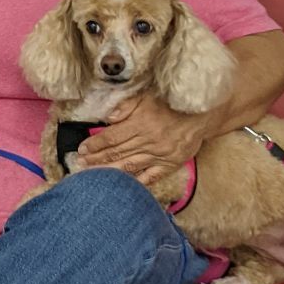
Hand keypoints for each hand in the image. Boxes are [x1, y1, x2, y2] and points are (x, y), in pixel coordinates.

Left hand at [76, 93, 215, 185]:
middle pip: (117, 153)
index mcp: (141, 123)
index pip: (112, 137)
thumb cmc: (172, 102)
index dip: (95, 144)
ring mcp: (159, 155)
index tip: (82, 149)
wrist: (202, 113)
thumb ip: (126, 106)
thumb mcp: (147, 96)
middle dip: (96, 159)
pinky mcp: (170, 164)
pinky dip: (136, 182)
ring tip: (92, 176)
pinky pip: (151, 176)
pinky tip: (123, 187)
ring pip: (129, 166)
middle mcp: (148, 141)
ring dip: (109, 171)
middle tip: (80, 164)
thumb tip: (108, 119)